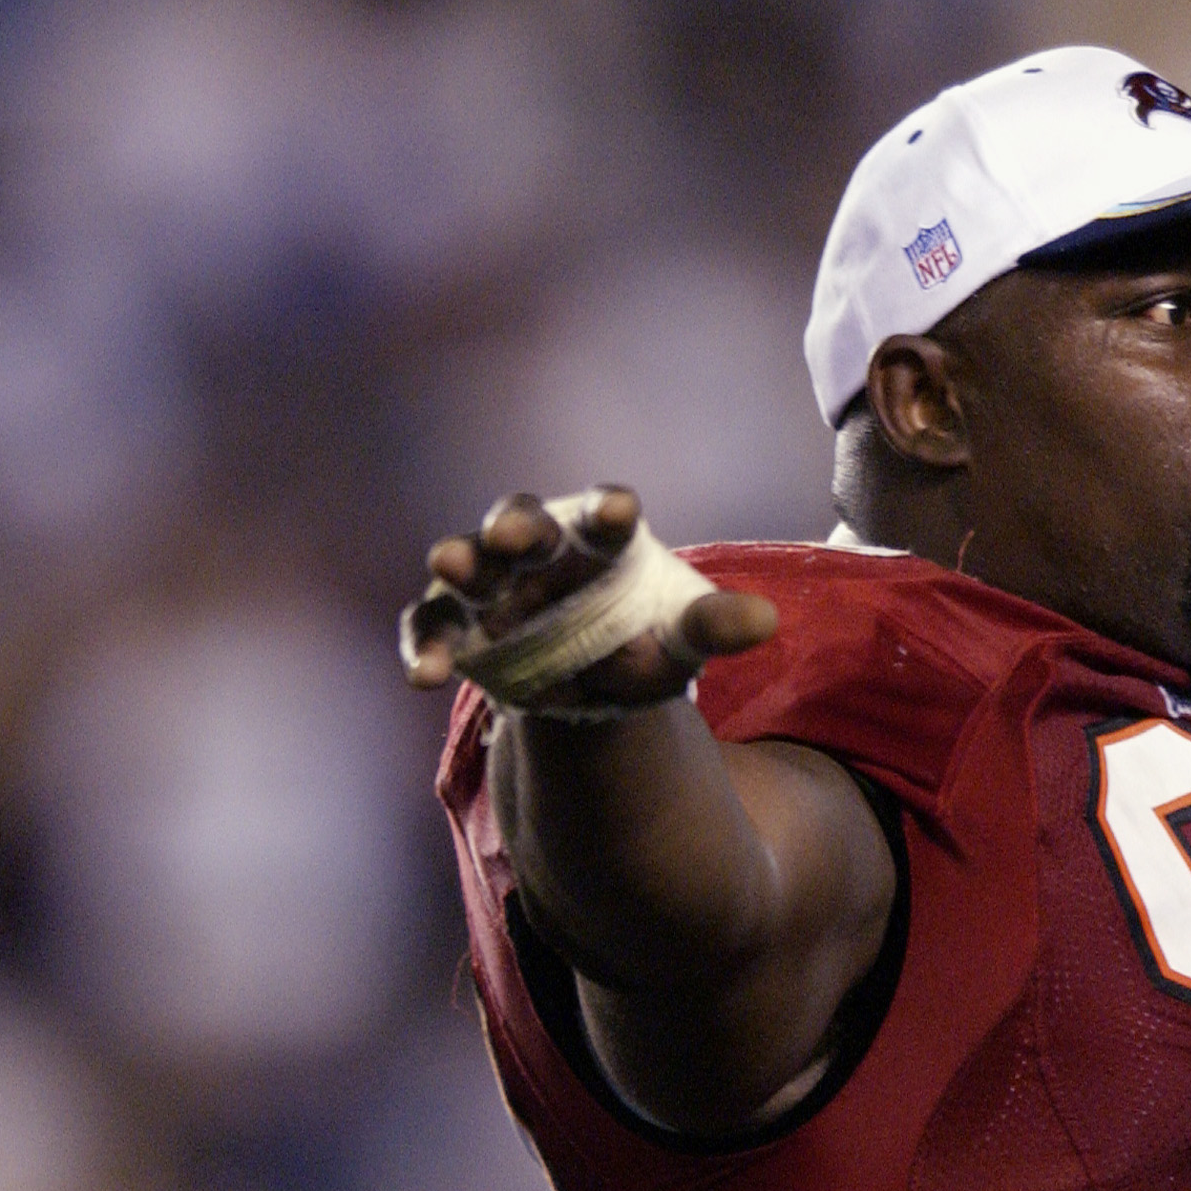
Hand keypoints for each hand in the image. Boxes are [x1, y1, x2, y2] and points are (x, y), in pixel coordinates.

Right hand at [399, 487, 776, 710]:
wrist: (591, 679)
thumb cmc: (640, 635)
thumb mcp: (679, 637)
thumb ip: (713, 625)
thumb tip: (765, 622)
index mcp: (599, 538)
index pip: (603, 516)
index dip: (607, 511)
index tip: (617, 511)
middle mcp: (538, 548)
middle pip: (522, 521)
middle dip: (515, 523)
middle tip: (512, 531)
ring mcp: (489, 584)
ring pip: (466, 566)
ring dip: (457, 563)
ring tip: (449, 566)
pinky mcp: (456, 626)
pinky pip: (431, 629)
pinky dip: (426, 647)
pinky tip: (424, 677)